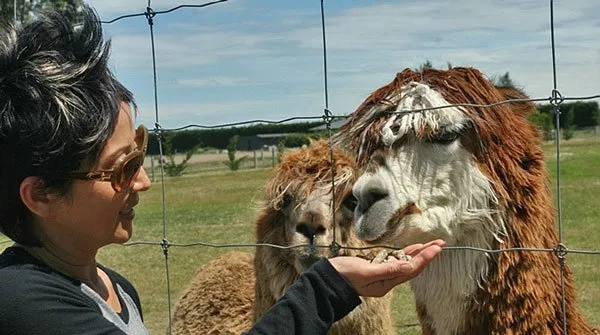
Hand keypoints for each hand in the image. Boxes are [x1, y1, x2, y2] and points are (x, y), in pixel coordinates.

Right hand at [328, 239, 444, 296]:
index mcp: (386, 283)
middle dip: (426, 254)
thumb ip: (388, 269)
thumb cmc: (344, 275)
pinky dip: (404, 253)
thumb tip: (409, 266)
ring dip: (418, 253)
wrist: (328, 278)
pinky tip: (411, 249)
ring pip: (405, 262)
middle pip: (412, 266)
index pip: (411, 269)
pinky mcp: (375, 267)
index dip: (425, 257)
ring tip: (431, 244)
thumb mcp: (366, 271)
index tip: (437, 247)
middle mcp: (387, 279)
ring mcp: (382, 273)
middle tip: (440, 243)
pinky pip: (395, 260)